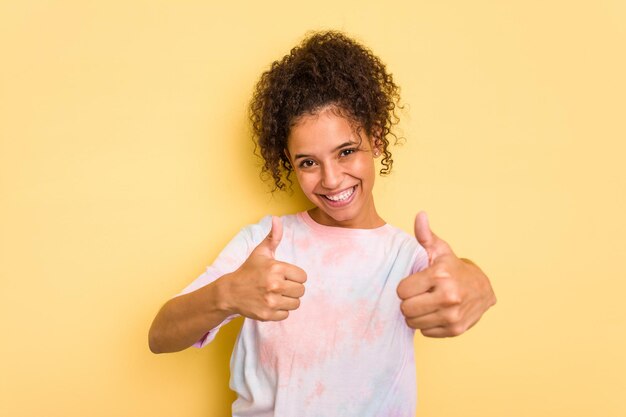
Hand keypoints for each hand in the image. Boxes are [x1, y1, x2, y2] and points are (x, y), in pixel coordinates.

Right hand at [223, 216, 306, 320]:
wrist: (230, 292)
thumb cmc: (248, 271)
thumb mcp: (260, 252)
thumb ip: (273, 236)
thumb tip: (277, 218)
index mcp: (276, 268)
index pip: (303, 277)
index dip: (295, 276)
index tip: (284, 276)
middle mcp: (275, 285)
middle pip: (301, 291)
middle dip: (293, 289)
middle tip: (280, 286)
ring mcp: (271, 301)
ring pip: (296, 304)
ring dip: (288, 300)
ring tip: (276, 294)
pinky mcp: (267, 315)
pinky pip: (286, 314)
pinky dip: (280, 311)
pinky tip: (270, 303)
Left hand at [397, 212, 495, 336]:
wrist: (483, 289)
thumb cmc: (454, 268)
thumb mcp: (440, 250)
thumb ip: (425, 235)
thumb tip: (420, 215)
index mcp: (440, 275)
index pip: (402, 291)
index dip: (405, 287)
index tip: (414, 283)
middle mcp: (448, 297)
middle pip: (406, 309)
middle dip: (408, 302)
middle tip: (418, 295)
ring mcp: (452, 315)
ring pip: (413, 322)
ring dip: (416, 315)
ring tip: (426, 303)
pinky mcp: (455, 330)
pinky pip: (425, 331)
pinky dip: (427, 324)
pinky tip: (435, 312)